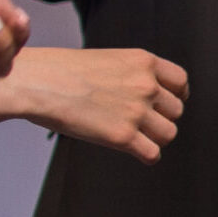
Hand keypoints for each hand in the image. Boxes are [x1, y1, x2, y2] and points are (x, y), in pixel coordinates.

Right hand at [0, 47, 186, 162]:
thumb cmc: (61, 70)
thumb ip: (132, 75)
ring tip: (136, 137)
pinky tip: (135, 152)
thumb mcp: (107, 60)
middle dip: (160, 118)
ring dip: (155, 138)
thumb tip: (148, 96)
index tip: (165, 104)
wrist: (36, 82)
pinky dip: (147, 156)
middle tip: (140, 122)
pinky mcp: (123, 137)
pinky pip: (153, 154)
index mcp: (144, 61)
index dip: (176, 96)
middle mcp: (146, 85)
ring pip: (169, 133)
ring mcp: (137, 111)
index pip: (181, 82)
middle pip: (176, 111)